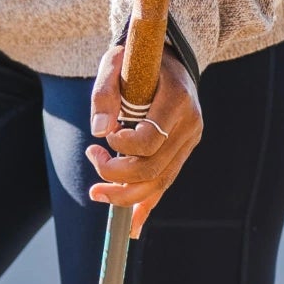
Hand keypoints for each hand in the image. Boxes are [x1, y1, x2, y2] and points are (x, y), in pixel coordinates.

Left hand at [85, 42, 202, 238]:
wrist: (169, 56)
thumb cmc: (138, 58)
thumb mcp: (116, 62)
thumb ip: (104, 91)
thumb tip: (98, 129)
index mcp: (177, 98)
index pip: (151, 138)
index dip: (122, 146)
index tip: (103, 137)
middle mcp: (190, 123)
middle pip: (154, 167)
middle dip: (117, 174)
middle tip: (92, 157)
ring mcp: (190, 139)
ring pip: (160, 181)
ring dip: (126, 194)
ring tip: (96, 193)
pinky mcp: (184, 150)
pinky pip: (165, 183)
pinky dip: (147, 205)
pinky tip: (132, 226)